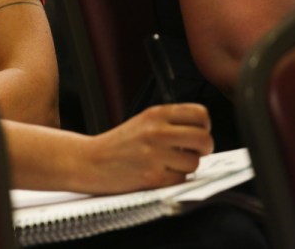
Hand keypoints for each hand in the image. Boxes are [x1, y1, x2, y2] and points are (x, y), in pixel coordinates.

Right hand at [81, 103, 213, 193]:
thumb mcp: (142, 122)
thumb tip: (203, 133)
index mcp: (156, 114)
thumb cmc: (118, 144)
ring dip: (186, 167)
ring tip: (169, 164)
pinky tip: (159, 173)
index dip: (204, 126)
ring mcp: (155, 154)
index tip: (197, 133)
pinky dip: (174, 180)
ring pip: (195, 162)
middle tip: (193, 152)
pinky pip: (181, 179)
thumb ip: (170, 123)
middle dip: (203, 149)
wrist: (90, 161)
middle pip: (204, 139)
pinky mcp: (153, 176)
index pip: (200, 113)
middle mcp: (157, 131)